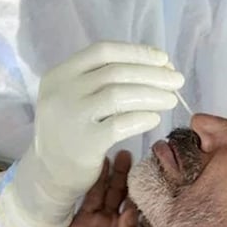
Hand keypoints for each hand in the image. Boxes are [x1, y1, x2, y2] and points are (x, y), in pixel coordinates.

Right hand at [0, 42, 181, 226]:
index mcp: (60, 74)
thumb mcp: (76, 97)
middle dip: (153, 74)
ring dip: (153, 95)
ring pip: (120, 95)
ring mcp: (70, 117)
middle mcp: (61, 92)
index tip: (164, 59)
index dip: (137, 52)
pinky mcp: (83, 143)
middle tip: (177, 80)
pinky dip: (143, 118)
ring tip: (172, 100)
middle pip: (116, 72)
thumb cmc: (72, 131)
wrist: (48, 175)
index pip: (103, 51)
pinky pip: (121, 124)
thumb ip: (104, 79)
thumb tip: (157, 65)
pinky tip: (155, 119)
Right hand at [29, 151, 146, 226]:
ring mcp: (102, 224)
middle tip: (142, 158)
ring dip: (117, 175)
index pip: (148, 214)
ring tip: (123, 155)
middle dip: (135, 179)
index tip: (163, 177)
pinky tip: (102, 166)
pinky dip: (97, 181)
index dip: (154, 197)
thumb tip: (131, 214)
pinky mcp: (83, 221)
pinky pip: (92, 197)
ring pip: (112, 193)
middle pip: (130, 198)